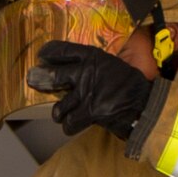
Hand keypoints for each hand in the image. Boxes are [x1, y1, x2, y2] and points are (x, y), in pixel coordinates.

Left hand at [27, 41, 153, 139]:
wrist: (144, 104)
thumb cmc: (131, 86)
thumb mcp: (112, 66)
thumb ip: (93, 68)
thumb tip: (76, 73)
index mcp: (92, 57)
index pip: (63, 50)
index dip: (49, 53)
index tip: (41, 55)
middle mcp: (86, 72)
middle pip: (54, 76)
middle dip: (41, 80)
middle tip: (33, 81)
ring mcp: (86, 92)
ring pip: (59, 106)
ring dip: (59, 112)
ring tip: (61, 114)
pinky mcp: (88, 112)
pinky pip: (70, 123)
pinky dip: (70, 126)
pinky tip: (73, 125)